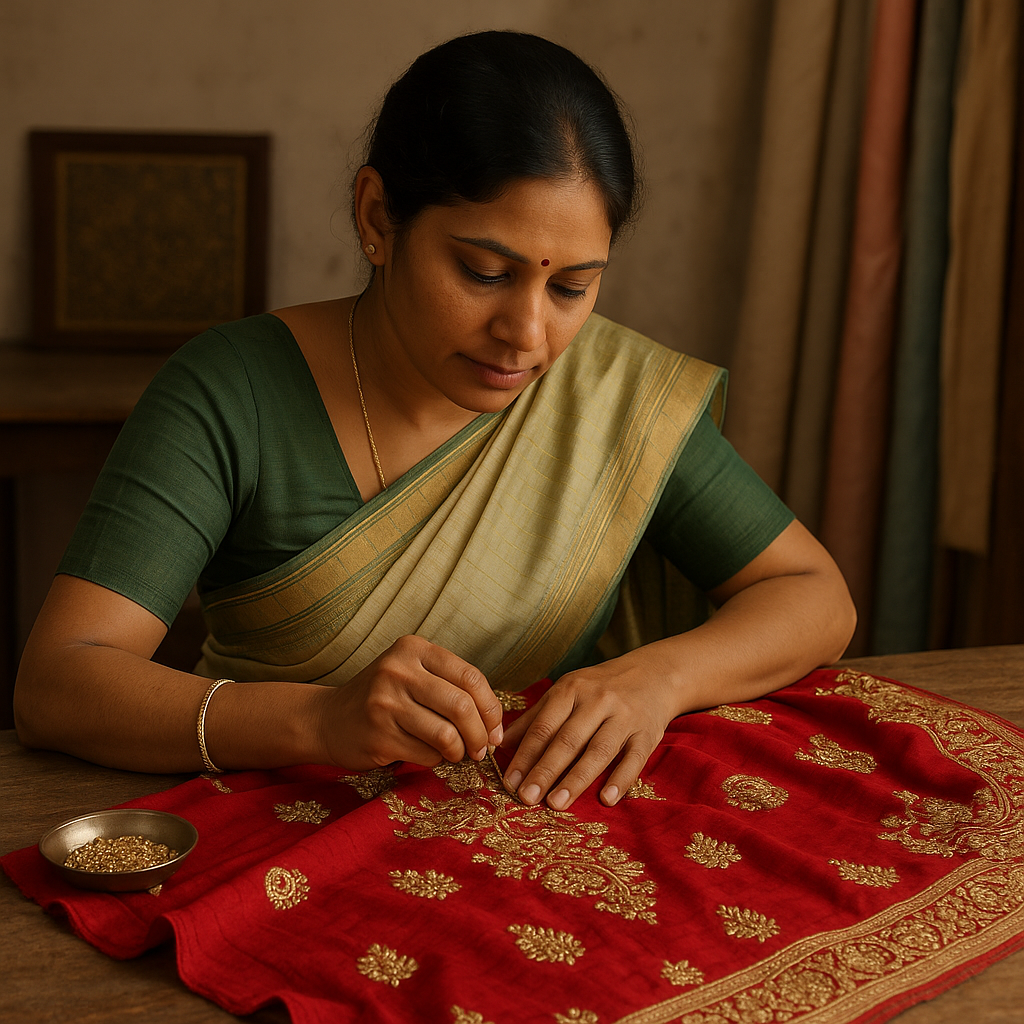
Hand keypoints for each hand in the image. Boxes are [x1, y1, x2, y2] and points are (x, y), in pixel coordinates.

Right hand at [316, 635, 502, 769]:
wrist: (328, 719)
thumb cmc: (384, 697)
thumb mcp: (413, 674)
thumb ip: (451, 686)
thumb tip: (496, 723)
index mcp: (413, 649)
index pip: (471, 677)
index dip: (491, 708)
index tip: (495, 729)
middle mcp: (398, 670)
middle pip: (462, 706)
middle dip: (480, 735)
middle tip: (482, 749)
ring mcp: (385, 703)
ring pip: (447, 735)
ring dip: (459, 752)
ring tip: (455, 754)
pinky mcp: (378, 736)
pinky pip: (426, 755)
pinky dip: (435, 760)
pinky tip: (426, 754)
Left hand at [499, 656, 679, 809]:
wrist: (654, 674)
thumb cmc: (600, 687)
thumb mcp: (566, 692)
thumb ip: (535, 717)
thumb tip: (501, 743)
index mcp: (571, 689)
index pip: (544, 726)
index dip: (526, 755)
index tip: (510, 782)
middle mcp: (597, 701)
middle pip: (568, 740)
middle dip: (545, 770)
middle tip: (526, 798)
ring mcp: (624, 717)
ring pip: (598, 750)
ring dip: (576, 779)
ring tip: (556, 803)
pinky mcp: (648, 733)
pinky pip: (634, 759)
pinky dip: (621, 779)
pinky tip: (606, 799)